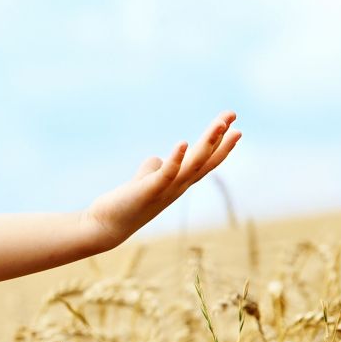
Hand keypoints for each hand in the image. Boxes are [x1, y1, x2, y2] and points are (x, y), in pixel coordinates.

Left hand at [81, 110, 240, 249]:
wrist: (106, 227)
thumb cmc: (126, 204)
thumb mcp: (144, 181)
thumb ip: (152, 169)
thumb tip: (157, 159)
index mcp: (178, 183)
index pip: (205, 162)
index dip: (221, 145)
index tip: (234, 125)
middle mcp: (178, 187)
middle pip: (205, 161)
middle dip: (221, 138)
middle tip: (232, 115)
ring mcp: (166, 190)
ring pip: (193, 165)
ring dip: (207, 143)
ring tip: (220, 124)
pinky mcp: (149, 191)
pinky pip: (166, 174)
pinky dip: (175, 159)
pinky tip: (182, 143)